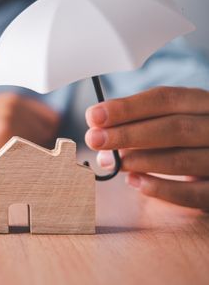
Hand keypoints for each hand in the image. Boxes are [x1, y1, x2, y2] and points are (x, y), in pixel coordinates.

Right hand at [0, 93, 59, 155]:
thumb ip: (16, 117)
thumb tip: (42, 138)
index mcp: (15, 99)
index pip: (51, 118)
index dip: (45, 134)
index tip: (34, 146)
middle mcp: (15, 106)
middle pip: (47, 133)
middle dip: (39, 147)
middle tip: (21, 158)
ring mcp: (9, 119)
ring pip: (38, 145)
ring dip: (30, 156)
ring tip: (9, 160)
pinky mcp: (1, 135)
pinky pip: (24, 152)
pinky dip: (20, 161)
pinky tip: (2, 161)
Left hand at [85, 86, 208, 208]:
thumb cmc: (183, 138)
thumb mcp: (166, 119)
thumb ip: (135, 121)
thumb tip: (97, 130)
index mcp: (201, 102)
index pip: (164, 99)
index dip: (126, 108)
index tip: (93, 116)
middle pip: (173, 128)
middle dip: (127, 135)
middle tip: (93, 140)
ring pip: (181, 160)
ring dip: (139, 161)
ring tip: (110, 162)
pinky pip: (193, 193)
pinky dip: (161, 189)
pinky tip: (134, 182)